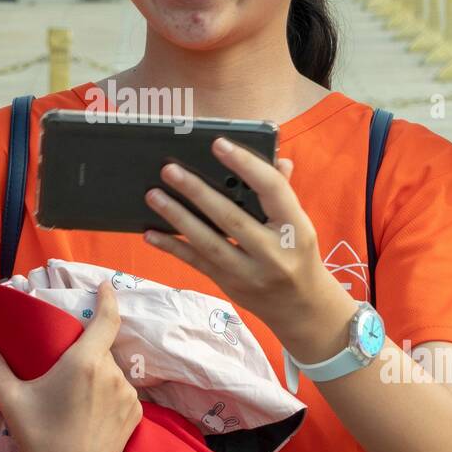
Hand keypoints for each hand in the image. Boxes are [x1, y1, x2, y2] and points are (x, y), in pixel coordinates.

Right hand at [0, 280, 141, 451]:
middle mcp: (112, 375)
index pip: (107, 319)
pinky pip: (123, 394)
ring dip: (98, 376)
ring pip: (112, 373)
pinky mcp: (135, 417)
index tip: (104, 286)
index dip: (108, 298)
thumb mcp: (10, 399)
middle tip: (65, 370)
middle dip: (86, 354)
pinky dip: (110, 396)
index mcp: (85, 363)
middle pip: (102, 351)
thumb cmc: (36, 437)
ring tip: (75, 399)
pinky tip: (91, 413)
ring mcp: (128, 397)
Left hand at [142, 140, 352, 358]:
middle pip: (231, 218)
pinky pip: (197, 263)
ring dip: (177, 217)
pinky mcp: (229, 285)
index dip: (245, 164)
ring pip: (208, 242)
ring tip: (154, 195)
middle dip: (197, 192)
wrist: (301, 307)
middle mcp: (273, 252)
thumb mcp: (299, 223)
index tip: (218, 144)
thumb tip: (276, 157)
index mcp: (295, 227)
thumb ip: (283, 191)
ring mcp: (249, 273)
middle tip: (170, 169)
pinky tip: (150, 234)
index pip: (271, 189)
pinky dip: (172, 247)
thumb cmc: (297, 253)